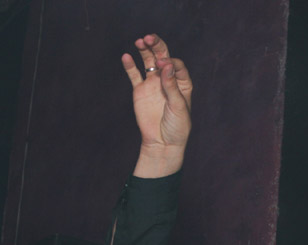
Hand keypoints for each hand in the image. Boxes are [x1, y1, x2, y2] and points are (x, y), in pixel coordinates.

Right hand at [122, 34, 192, 176]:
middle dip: (157, 46)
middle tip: (149, 37)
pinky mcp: (140, 91)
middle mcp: (167, 80)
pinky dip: (130, 65)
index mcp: (181, 84)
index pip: (176, 65)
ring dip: (145, 50)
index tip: (164, 66)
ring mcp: (153, 84)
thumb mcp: (178, 107)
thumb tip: (166, 65)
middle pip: (162, 57)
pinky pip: (134, 75)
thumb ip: (171, 86)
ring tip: (140, 41)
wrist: (162, 143)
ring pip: (148, 62)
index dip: (170, 62)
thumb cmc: (177, 127)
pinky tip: (126, 57)